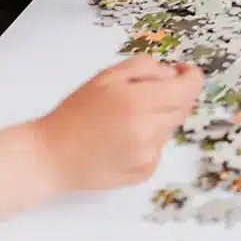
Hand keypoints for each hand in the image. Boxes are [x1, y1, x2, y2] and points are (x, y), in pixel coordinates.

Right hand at [33, 55, 202, 192]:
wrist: (51, 155)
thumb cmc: (76, 113)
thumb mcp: (108, 76)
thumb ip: (146, 67)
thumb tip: (172, 74)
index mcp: (140, 102)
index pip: (189, 87)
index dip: (190, 76)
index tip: (181, 72)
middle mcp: (148, 130)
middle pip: (182, 107)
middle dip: (171, 96)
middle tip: (143, 95)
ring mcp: (147, 155)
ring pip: (170, 127)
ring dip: (157, 119)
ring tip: (125, 121)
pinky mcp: (143, 172)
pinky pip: (159, 149)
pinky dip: (149, 141)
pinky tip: (123, 141)